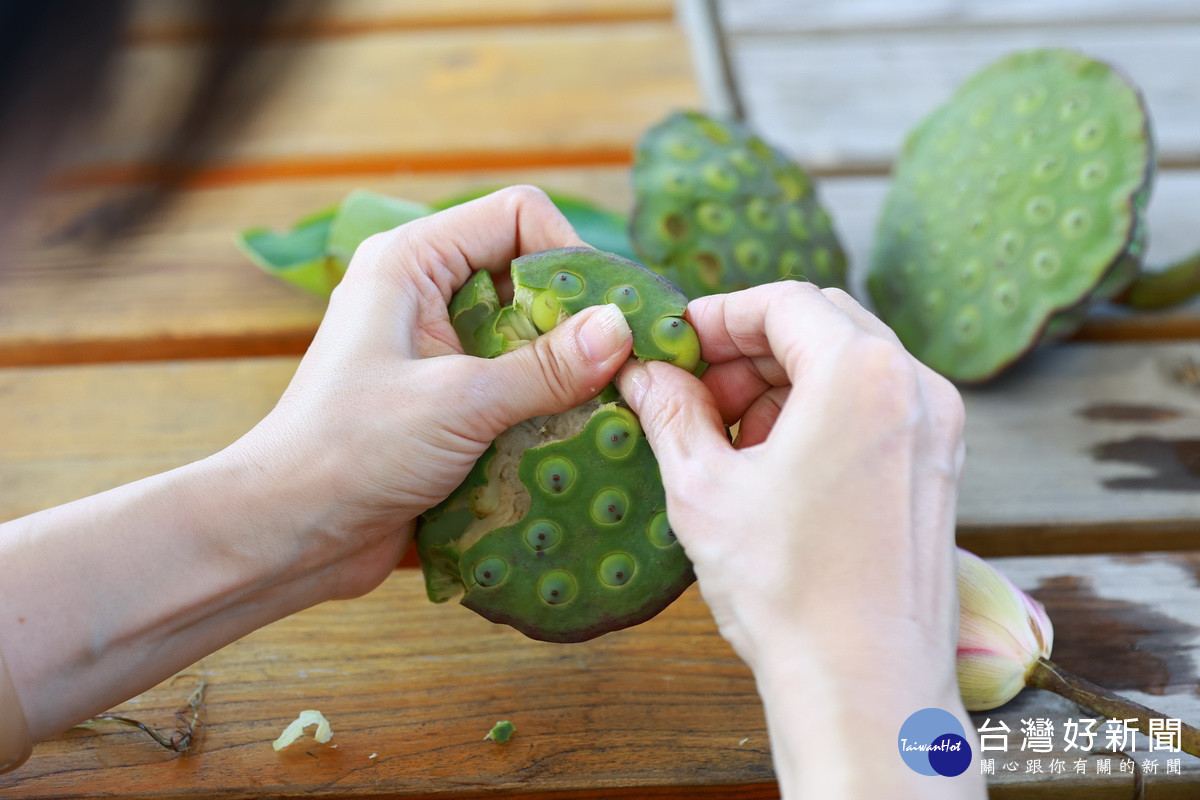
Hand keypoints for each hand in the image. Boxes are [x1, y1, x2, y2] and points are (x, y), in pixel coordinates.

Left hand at [229, 186, 633, 600]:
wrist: (288, 532)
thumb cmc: (352, 450)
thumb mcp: (459, 402)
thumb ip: (546, 367)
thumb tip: (623, 329)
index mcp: (413, 262)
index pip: (516, 216)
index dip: (567, 256)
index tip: (604, 318)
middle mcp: (424, 294)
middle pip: (527, 278)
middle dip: (574, 323)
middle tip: (619, 370)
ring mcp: (433, 349)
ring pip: (525, 337)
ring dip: (562, 374)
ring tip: (604, 411)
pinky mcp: (443, 400)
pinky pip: (511, 386)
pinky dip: (543, 408)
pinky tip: (573, 440)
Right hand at [616, 282, 979, 797]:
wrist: (865, 685)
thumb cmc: (788, 591)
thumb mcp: (703, 490)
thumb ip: (670, 413)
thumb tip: (644, 373)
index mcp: (862, 374)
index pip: (784, 302)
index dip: (719, 315)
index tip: (677, 345)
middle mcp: (916, 387)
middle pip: (823, 324)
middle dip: (750, 348)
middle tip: (695, 390)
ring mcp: (937, 429)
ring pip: (851, 364)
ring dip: (785, 381)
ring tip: (727, 434)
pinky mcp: (940, 468)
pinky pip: (876, 407)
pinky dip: (822, 412)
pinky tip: (774, 461)